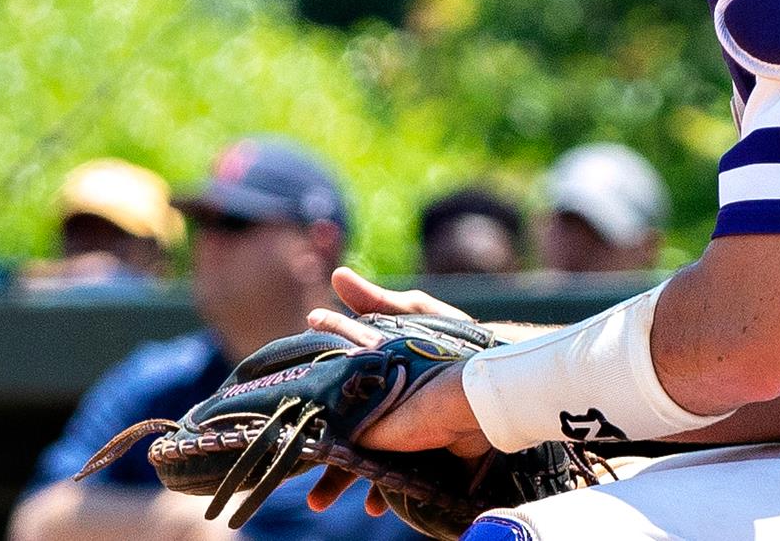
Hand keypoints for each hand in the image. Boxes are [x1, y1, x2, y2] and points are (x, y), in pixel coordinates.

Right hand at [303, 271, 490, 515]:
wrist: (494, 374)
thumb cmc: (452, 338)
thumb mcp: (413, 315)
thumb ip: (375, 301)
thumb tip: (336, 276)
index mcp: (372, 374)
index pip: (332, 389)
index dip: (311, 400)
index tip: (285, 411)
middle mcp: (380, 406)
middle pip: (341, 432)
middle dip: (321, 452)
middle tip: (295, 468)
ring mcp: (400, 431)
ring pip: (363, 460)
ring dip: (341, 480)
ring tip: (320, 501)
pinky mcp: (422, 451)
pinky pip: (398, 475)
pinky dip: (384, 490)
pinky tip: (375, 504)